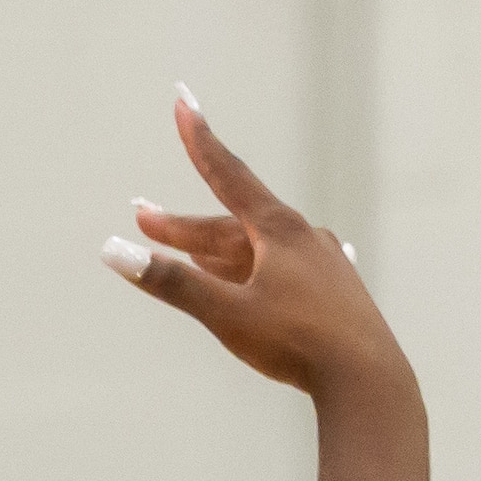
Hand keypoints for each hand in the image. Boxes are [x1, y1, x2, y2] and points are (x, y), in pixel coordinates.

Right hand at [102, 95, 413, 405]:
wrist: (367, 380)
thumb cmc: (296, 341)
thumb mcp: (225, 312)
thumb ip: (170, 282)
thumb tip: (113, 251)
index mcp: (278, 230)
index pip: (227, 173)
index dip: (199, 138)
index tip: (184, 100)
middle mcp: (303, 237)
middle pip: (232, 224)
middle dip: (186, 225)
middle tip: (143, 218)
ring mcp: (321, 264)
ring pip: (258, 249)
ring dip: (218, 251)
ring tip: (190, 254)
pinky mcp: (333, 292)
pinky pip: (282, 270)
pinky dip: (256, 269)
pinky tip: (267, 272)